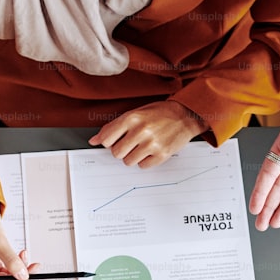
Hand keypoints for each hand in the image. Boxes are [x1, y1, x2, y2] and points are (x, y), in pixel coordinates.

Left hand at [88, 100, 205, 167]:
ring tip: (142, 146)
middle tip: (131, 143)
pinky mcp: (162, 154)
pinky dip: (145, 161)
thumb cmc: (160, 113)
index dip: (109, 142)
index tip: (115, 140)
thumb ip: (113, 127)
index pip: (106, 139)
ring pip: (128, 162)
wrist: (186, 115)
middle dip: (121, 150)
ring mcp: (152, 143)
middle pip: (116, 153)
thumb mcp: (135, 113)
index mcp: (132, 118)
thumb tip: (93, 140)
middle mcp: (141, 131)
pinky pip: (143, 166)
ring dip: (133, 157)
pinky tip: (151, 151)